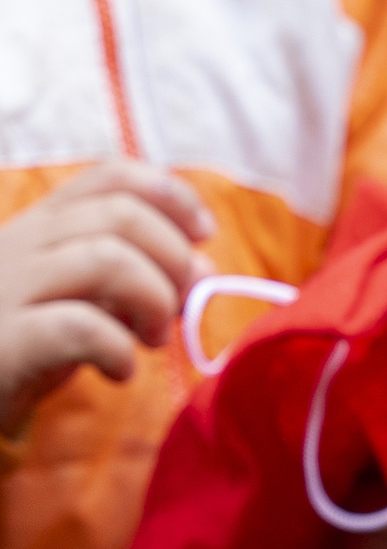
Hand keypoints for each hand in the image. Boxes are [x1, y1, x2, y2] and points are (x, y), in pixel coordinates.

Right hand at [0, 161, 209, 434]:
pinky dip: (117, 348)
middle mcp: (19, 244)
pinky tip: (119, 370)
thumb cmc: (24, 349)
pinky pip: (77, 328)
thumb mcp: (81, 301)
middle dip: (173, 257)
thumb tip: (202, 269)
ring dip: (153, 300)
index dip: (172, 197)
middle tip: (180, 306)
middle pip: (121, 214)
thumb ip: (135, 280)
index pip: (111, 177)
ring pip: (105, 259)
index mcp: (39, 227)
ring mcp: (7, 290)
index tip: (204, 234)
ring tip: (151, 339)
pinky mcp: (3, 343)